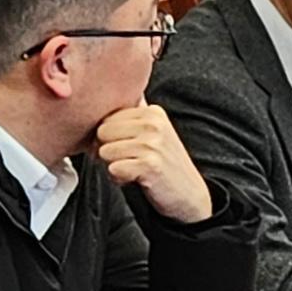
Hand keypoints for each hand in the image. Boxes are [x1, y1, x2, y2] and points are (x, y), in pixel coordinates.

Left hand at [92, 104, 212, 222]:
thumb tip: (105, 96)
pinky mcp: (149, 165)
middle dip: (108, 150)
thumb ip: (134, 115)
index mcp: (153, 112)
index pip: (107, 118)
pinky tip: (135, 179)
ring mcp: (153, 144)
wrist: (189, 193)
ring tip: (133, 169)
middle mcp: (154, 124)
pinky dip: (119, 179)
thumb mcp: (154, 132)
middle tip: (128, 160)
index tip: (126, 148)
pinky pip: (113, 169)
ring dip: (113, 166)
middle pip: (102, 132)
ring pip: (105, 151)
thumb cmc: (165, 164)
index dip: (109, 137)